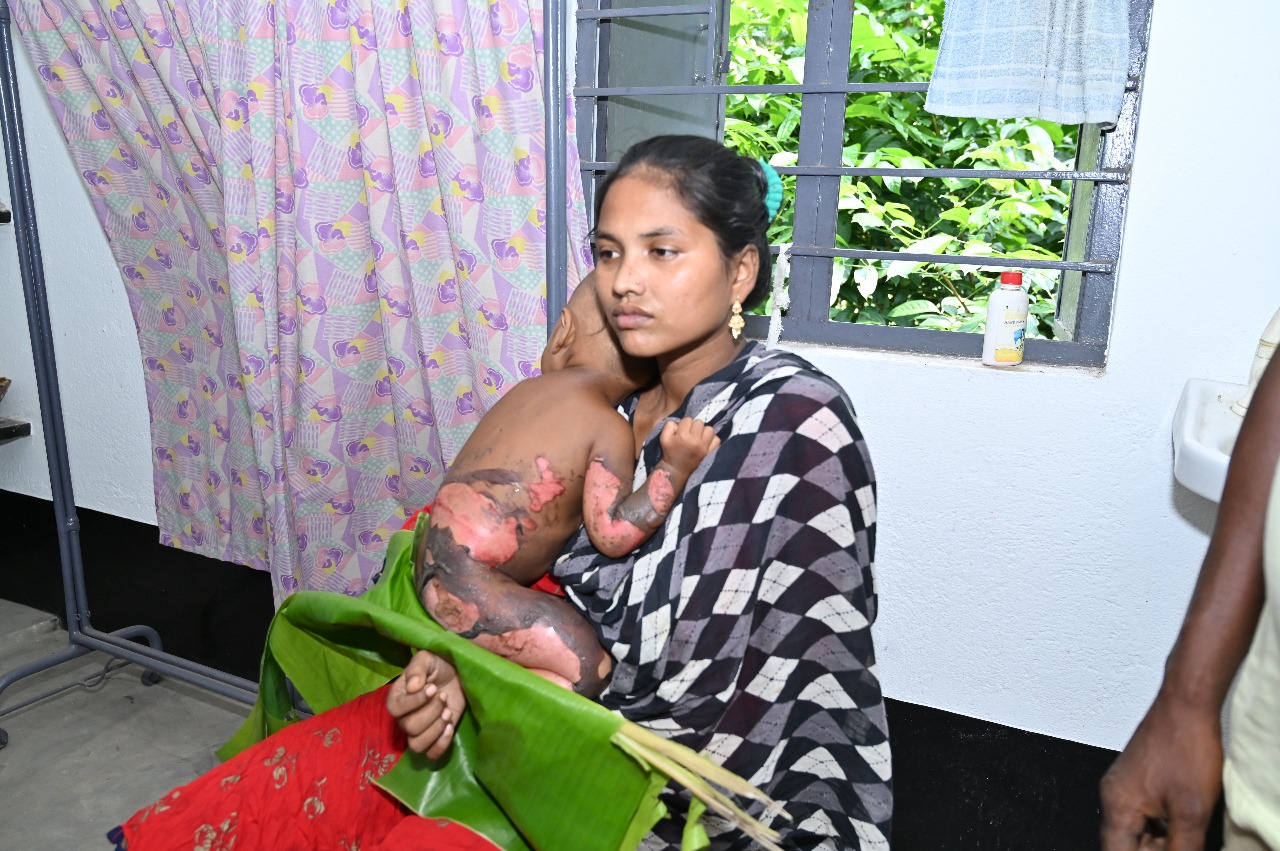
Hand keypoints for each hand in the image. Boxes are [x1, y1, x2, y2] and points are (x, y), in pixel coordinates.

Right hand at [385, 650, 467, 758]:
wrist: (458, 674)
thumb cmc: (438, 665)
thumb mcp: (427, 658)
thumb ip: (417, 668)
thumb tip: (412, 687)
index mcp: (397, 698)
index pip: (396, 710)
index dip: (415, 702)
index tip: (432, 688)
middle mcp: (404, 717)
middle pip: (410, 727)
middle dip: (431, 712)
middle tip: (443, 696)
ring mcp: (419, 730)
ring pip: (417, 745)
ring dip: (435, 729)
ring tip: (447, 712)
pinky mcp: (435, 737)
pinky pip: (431, 754)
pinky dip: (441, 745)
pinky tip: (450, 727)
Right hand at [659, 417, 720, 473]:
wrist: (677, 471)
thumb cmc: (670, 453)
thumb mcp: (663, 438)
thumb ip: (669, 425)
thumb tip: (679, 422)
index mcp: (683, 436)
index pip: (687, 420)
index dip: (684, 425)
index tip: (682, 432)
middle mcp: (695, 441)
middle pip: (699, 422)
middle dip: (694, 427)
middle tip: (690, 434)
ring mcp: (704, 447)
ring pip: (709, 429)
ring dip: (704, 431)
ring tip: (699, 437)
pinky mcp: (710, 453)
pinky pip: (717, 439)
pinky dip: (712, 440)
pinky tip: (706, 443)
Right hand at [1100, 696, 1222, 850]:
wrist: (1186, 705)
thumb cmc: (1185, 744)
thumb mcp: (1191, 811)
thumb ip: (1181, 848)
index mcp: (1117, 805)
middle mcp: (1113, 795)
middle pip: (1125, 845)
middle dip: (1153, 850)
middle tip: (1183, 841)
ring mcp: (1123, 786)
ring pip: (1136, 831)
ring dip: (1160, 840)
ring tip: (1186, 828)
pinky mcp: (1136, 779)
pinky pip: (1143, 814)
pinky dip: (1161, 824)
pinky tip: (1183, 817)